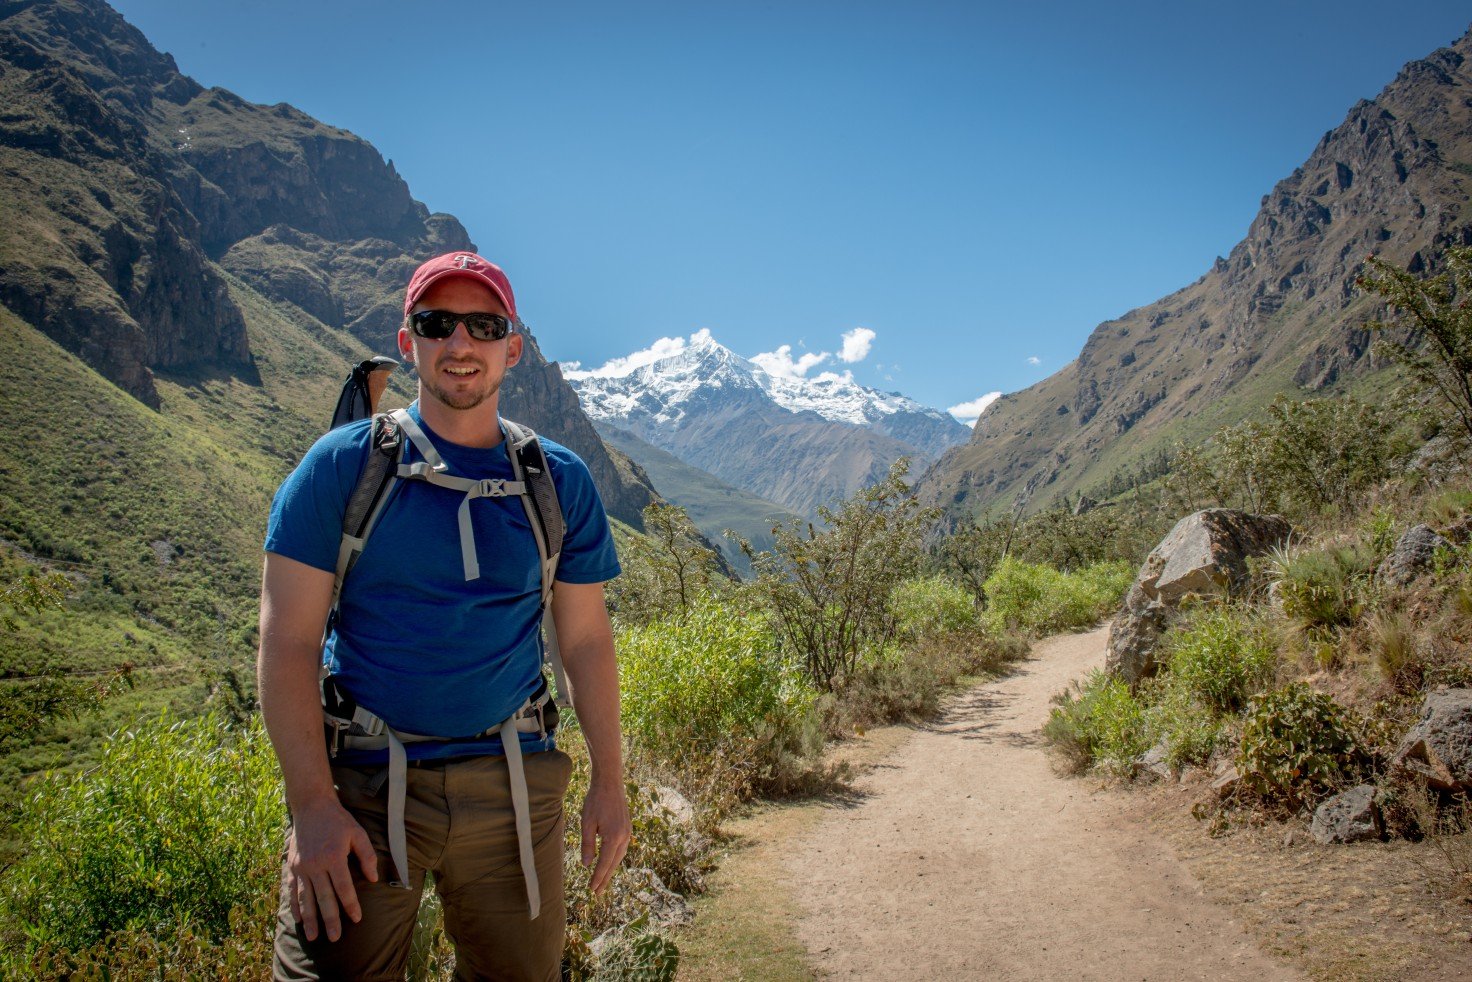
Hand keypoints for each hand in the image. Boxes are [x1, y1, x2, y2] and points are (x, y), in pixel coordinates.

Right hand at [285, 796, 378, 941]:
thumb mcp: (358, 833)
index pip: (344, 888)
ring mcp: (301, 867)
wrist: (311, 806)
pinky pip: (292, 891)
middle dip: (330, 920)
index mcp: (333, 857)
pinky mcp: (292, 866)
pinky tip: (299, 919)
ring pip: (306, 899)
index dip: (351, 905)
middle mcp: (315, 865)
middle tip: (335, 937)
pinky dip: (295, 906)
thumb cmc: (338, 821)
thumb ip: (367, 856)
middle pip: (324, 898)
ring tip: (314, 936)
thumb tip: (373, 879)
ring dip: (311, 919)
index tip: (356, 919)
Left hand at [580, 780, 630, 893]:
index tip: (591, 890)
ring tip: (602, 881)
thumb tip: (587, 864)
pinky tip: (609, 862)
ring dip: (610, 870)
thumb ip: (587, 845)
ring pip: (619, 857)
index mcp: (613, 837)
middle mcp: (624, 837)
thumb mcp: (587, 823)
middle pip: (613, 863)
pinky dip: (615, 859)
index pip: (604, 863)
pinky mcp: (627, 828)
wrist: (610, 783)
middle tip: (596, 893)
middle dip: (605, 878)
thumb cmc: (595, 801)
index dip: (597, 877)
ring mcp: (627, 833)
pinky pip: (621, 849)